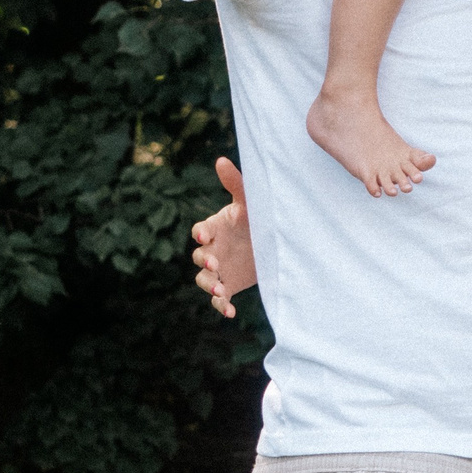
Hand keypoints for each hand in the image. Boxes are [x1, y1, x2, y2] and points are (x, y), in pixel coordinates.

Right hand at [189, 157, 256, 318]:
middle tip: (214, 263)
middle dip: (204, 261)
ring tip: (221, 291)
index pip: (201, 230)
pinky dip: (222, 306)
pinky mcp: (229, 285)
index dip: (201, 232)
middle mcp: (213, 249)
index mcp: (215, 228)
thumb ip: (236, 184)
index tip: (205, 234)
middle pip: (199, 258)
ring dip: (210, 286)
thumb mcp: (249, 202)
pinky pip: (220, 299)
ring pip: (205, 280)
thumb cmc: (257, 217)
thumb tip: (221, 159)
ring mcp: (219, 269)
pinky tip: (230, 312)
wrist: (272, 241)